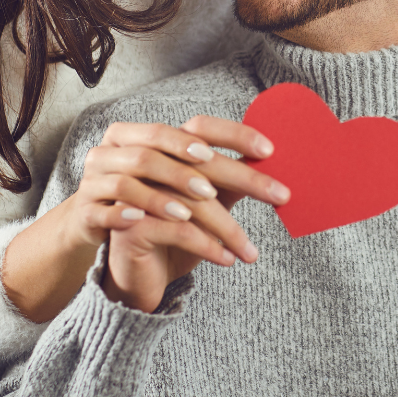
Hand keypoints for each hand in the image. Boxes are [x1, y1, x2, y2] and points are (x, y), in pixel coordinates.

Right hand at [93, 116, 291, 311]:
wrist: (128, 269)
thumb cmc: (170, 229)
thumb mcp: (203, 202)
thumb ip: (227, 180)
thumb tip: (269, 165)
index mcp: (157, 145)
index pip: (198, 127)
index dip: (233, 134)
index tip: (269, 150)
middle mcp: (135, 160)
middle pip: (194, 162)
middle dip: (242, 178)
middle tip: (279, 195)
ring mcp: (122, 191)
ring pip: (182, 201)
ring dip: (222, 225)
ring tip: (246, 245)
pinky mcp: (119, 226)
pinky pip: (166, 231)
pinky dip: (201, 245)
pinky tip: (224, 259)